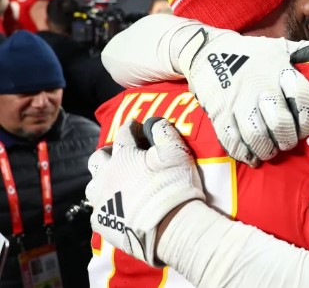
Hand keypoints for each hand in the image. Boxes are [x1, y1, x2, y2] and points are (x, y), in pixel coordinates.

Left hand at [86, 118, 204, 265]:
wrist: (171, 226)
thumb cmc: (174, 185)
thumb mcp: (176, 152)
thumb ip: (164, 132)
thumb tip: (154, 121)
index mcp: (124, 155)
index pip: (124, 133)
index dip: (132, 128)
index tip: (138, 127)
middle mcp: (106, 175)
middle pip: (98, 158)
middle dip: (108, 154)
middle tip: (121, 157)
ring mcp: (101, 200)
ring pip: (92, 185)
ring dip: (103, 182)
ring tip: (117, 186)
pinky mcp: (101, 222)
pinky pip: (97, 211)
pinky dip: (107, 208)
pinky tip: (118, 211)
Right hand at [173, 26, 308, 165]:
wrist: (207, 51)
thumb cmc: (252, 54)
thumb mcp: (281, 47)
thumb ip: (308, 52)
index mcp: (280, 70)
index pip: (302, 98)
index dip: (307, 119)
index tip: (305, 129)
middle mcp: (260, 86)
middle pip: (280, 123)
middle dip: (287, 140)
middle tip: (287, 143)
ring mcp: (238, 101)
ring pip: (256, 136)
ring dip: (266, 149)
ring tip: (270, 151)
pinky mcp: (219, 113)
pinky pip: (232, 141)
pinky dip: (244, 154)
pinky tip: (252, 157)